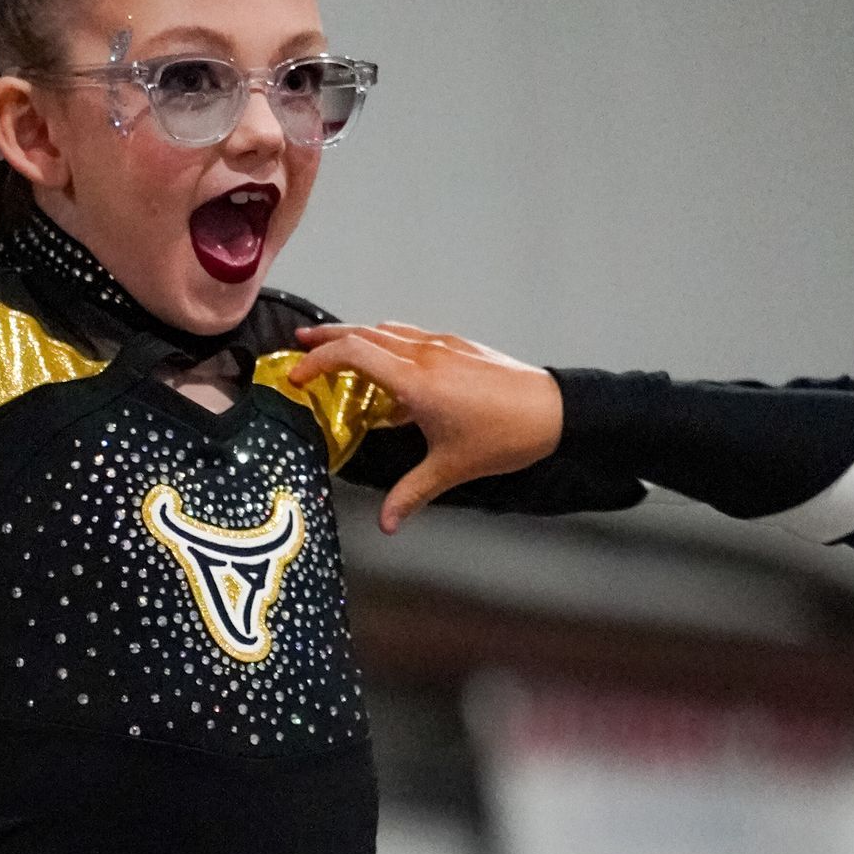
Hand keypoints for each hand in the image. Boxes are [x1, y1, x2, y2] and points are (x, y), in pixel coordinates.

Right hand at [292, 322, 562, 531]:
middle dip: (327, 339)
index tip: (297, 376)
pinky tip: (389, 370)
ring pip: (388, 330)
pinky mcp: (459, 347)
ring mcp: (443, 346)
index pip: (353, 353)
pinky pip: (411, 338)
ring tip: (336, 351)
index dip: (318, 361)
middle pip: (363, 332)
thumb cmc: (505, 435)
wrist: (555, 412)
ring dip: (357, 337)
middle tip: (300, 348)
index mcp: (416, 379)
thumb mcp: (451, 469)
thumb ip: (411, 493)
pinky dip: (388, 345)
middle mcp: (426, 354)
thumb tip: (386, 522)